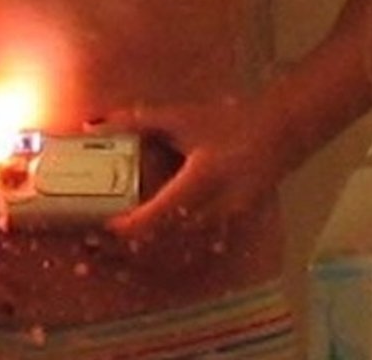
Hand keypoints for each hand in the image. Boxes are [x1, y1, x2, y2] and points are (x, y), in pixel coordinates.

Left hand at [99, 92, 284, 249]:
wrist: (280, 134)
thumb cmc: (228, 122)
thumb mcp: (180, 117)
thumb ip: (136, 120)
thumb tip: (92, 123)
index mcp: (203, 178)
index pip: (161, 213)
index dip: (130, 227)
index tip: (104, 228)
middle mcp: (217, 207)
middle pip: (166, 240)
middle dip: (130, 246)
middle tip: (96, 243)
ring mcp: (227, 222)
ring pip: (181, 250)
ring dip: (147, 253)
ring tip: (113, 249)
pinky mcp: (231, 228)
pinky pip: (195, 248)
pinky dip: (169, 253)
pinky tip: (148, 249)